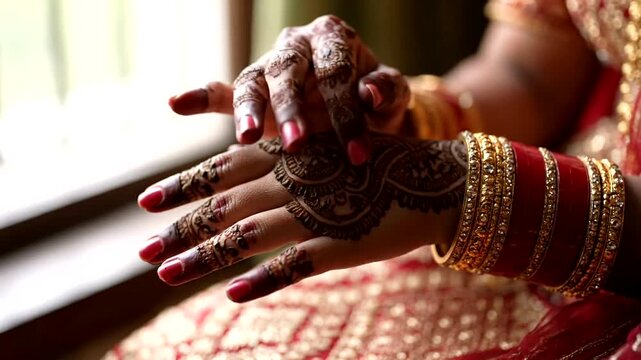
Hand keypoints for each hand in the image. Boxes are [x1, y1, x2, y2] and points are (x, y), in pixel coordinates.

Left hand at [137, 132, 464, 301]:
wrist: (434, 180)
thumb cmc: (374, 165)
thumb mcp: (324, 153)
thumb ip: (283, 165)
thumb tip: (243, 185)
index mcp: (290, 155)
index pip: (222, 169)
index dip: (182, 186)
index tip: (145, 204)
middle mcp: (296, 181)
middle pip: (225, 206)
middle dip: (181, 228)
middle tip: (142, 251)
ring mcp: (318, 213)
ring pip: (249, 236)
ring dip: (205, 256)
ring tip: (167, 274)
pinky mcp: (342, 244)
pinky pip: (296, 264)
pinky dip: (264, 278)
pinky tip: (234, 294)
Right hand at [168, 15, 410, 164]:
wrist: (357, 112)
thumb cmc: (376, 104)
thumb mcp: (392, 98)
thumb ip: (388, 91)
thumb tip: (369, 93)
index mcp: (333, 39)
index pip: (336, 70)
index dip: (347, 112)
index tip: (357, 155)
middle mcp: (297, 46)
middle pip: (287, 69)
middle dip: (292, 107)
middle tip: (298, 144)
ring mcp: (269, 67)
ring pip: (252, 81)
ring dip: (249, 109)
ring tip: (249, 136)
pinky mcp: (250, 92)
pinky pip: (221, 91)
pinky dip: (200, 97)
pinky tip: (178, 104)